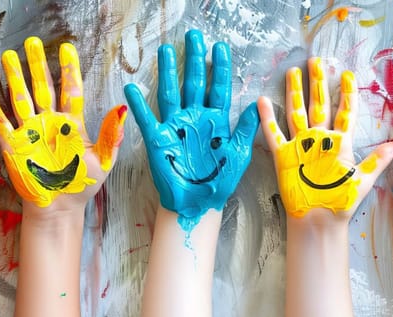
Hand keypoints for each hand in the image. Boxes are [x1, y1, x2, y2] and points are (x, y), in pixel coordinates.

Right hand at [0, 37, 125, 210]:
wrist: (59, 210)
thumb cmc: (82, 187)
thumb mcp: (103, 161)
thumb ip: (112, 134)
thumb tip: (122, 108)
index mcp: (71, 124)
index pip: (70, 90)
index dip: (69, 70)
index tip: (67, 48)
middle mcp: (49, 123)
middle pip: (42, 87)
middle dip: (37, 65)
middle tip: (33, 42)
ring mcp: (30, 132)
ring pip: (21, 98)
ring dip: (15, 77)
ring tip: (9, 55)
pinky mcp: (14, 145)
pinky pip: (2, 122)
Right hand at [124, 29, 258, 229]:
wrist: (197, 204)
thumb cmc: (219, 182)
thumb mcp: (239, 154)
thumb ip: (247, 129)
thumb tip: (259, 102)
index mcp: (216, 121)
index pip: (218, 88)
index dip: (220, 68)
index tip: (220, 48)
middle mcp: (194, 119)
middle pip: (194, 83)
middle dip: (194, 60)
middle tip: (194, 36)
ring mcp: (175, 127)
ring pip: (171, 93)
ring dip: (168, 72)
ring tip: (166, 50)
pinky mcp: (158, 140)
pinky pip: (147, 119)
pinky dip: (139, 105)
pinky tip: (132, 88)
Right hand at [261, 58, 392, 221]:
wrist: (319, 219)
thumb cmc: (342, 202)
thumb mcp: (363, 181)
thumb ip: (376, 161)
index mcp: (340, 144)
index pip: (344, 112)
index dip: (346, 94)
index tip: (346, 74)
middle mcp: (319, 140)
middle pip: (318, 105)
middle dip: (318, 83)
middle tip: (316, 61)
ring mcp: (301, 146)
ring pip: (297, 113)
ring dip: (294, 93)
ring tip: (292, 72)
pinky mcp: (284, 156)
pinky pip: (274, 134)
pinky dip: (268, 118)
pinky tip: (263, 101)